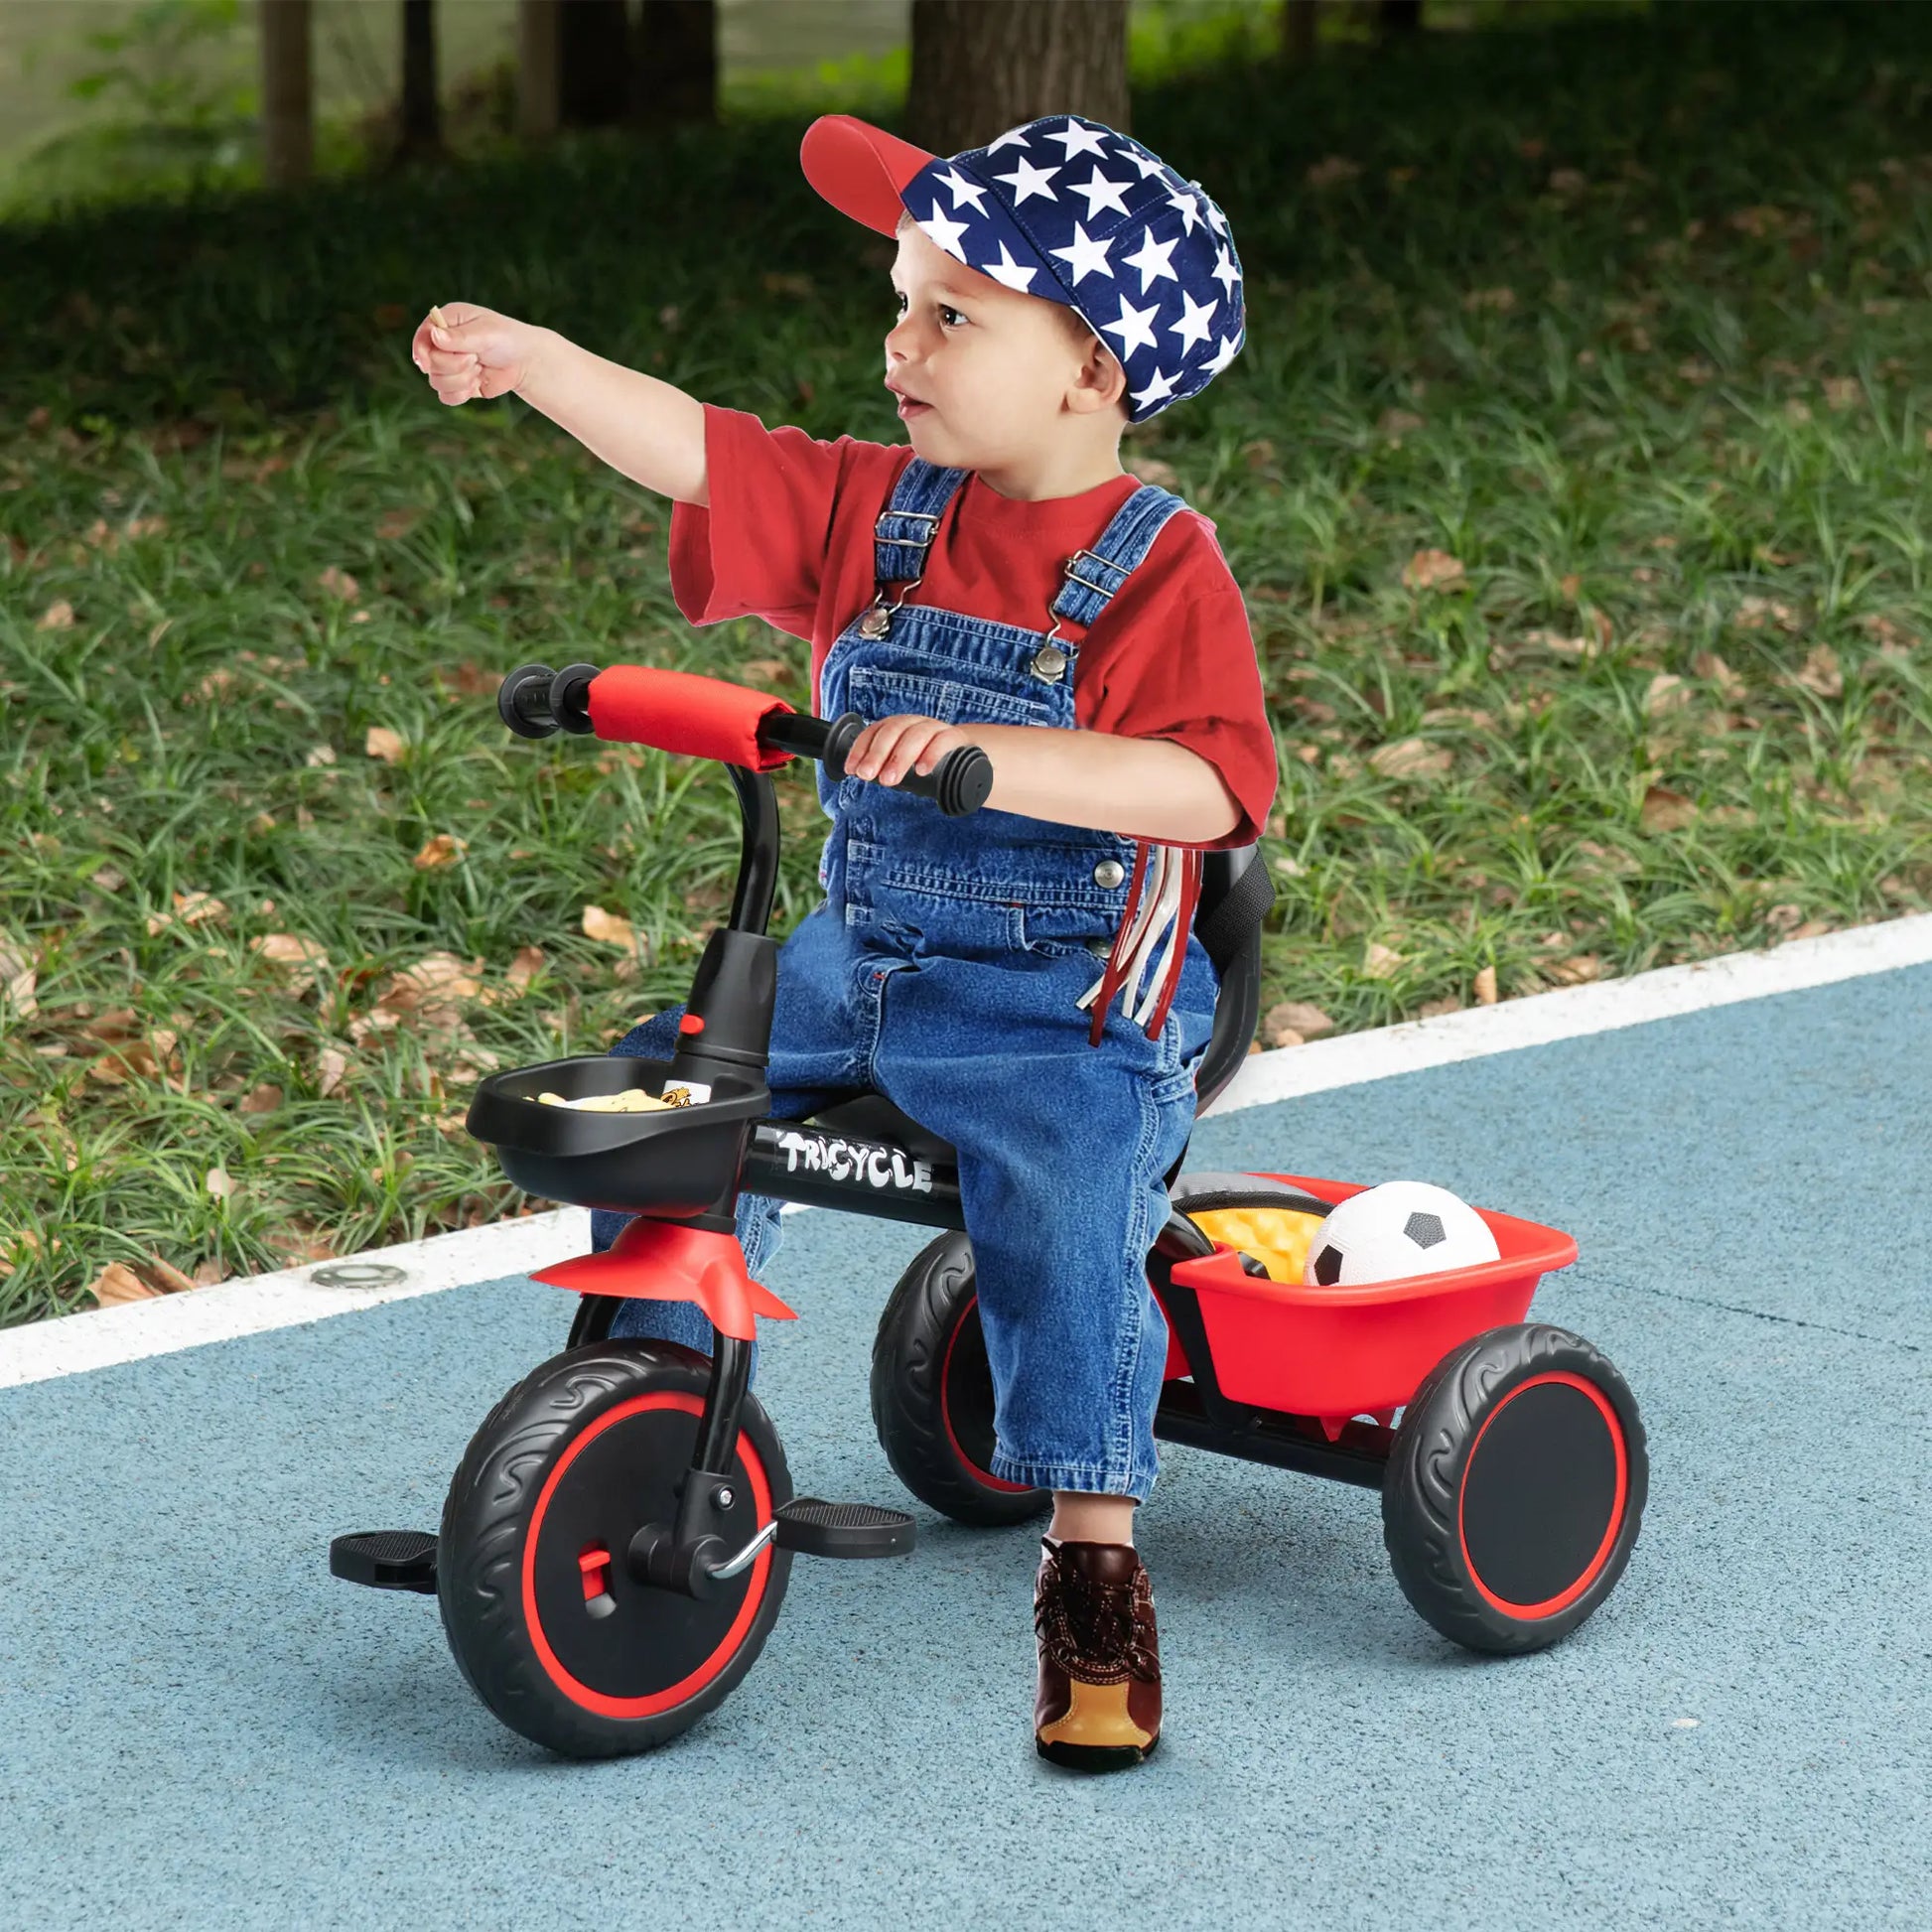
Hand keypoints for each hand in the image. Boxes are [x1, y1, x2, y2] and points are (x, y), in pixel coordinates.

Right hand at [410, 302, 543, 404]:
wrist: (525, 362)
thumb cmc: (507, 339)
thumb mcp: (486, 333)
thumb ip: (461, 337)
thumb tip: (435, 336)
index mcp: (446, 322)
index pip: (423, 336)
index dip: (421, 350)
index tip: (426, 362)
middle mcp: (442, 343)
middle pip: (429, 363)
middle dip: (453, 365)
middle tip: (474, 359)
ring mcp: (448, 365)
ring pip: (436, 382)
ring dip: (461, 380)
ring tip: (479, 369)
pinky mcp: (456, 384)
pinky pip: (445, 397)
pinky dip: (461, 394)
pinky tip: (477, 384)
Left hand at [845, 714, 972, 785]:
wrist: (970, 756)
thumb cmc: (930, 761)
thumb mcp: (906, 763)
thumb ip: (887, 767)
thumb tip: (862, 774)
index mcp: (899, 727)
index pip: (875, 731)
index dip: (861, 749)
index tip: (852, 769)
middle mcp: (915, 723)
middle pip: (893, 731)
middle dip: (877, 754)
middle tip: (867, 776)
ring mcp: (936, 728)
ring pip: (916, 735)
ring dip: (900, 758)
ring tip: (890, 780)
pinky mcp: (956, 737)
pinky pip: (944, 740)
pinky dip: (932, 754)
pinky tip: (922, 770)